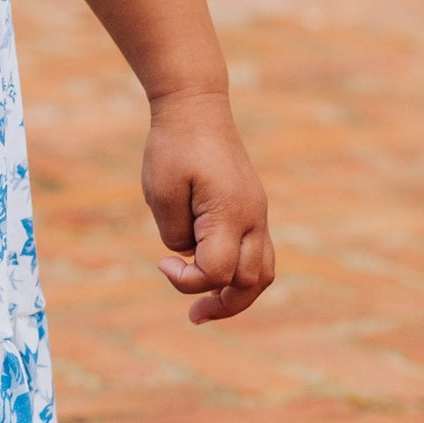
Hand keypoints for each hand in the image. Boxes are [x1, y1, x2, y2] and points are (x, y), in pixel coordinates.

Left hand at [141, 90, 274, 323]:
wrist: (195, 107)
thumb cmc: (173, 146)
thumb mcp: (160, 192)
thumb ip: (174, 233)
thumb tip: (188, 255)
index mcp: (231, 213)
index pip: (218, 271)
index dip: (187, 280)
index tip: (161, 264)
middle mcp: (254, 217)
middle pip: (252, 282)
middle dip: (224, 305)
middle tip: (194, 315)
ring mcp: (258, 213)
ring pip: (263, 271)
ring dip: (238, 294)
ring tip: (207, 305)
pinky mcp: (252, 208)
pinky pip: (258, 253)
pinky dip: (240, 272)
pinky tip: (212, 274)